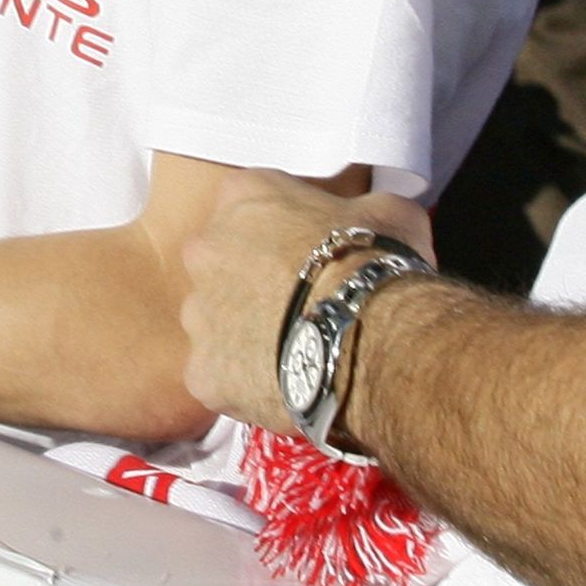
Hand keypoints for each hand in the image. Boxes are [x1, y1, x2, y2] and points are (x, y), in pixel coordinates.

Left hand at [180, 170, 434, 431]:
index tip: (308, 254)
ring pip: (216, 324)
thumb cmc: (379, 265)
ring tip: (295, 351)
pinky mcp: (203, 372)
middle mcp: (204, 250)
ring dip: (246, 334)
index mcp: (241, 197)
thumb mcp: (387, 211)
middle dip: (252, 282)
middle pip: (222, 264)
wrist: (374, 340)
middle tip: (299, 306)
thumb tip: (367, 220)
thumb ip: (359, 209)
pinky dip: (247, 385)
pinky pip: (221, 377)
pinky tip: (287, 387)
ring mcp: (198, 314)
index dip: (281, 233)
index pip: (249, 204)